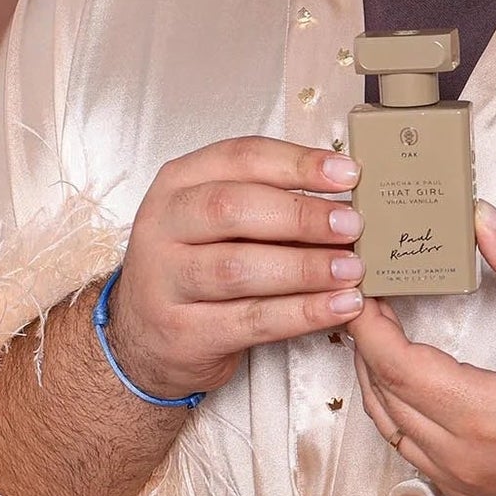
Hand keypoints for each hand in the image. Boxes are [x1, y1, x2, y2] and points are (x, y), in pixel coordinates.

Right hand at [108, 139, 366, 400]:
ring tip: (351, 269)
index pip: (239, 158)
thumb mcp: (213, 220)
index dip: (297, 163)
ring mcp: (166, 282)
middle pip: (233, 209)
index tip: (346, 174)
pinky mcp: (184, 332)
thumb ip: (265, 199)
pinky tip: (338, 307)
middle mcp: (162, 227)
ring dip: (305, 268)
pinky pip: (251, 320)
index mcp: (177, 184)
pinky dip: (302, 313)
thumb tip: (344, 195)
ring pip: (239, 268)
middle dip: (301, 215)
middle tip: (351, 225)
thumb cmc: (194, 265)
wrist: (143, 337)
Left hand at [350, 206, 495, 495]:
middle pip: (382, 394)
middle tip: (364, 300)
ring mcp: (462, 481)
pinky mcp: (469, 493)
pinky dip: (396, 413)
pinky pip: (410, 451)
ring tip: (378, 334)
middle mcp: (462, 456)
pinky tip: (405, 381)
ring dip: (376, 379)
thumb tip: (481, 219)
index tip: (361, 287)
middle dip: (365, 344)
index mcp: (484, 414)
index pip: (395, 363)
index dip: (367, 323)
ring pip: (389, 427)